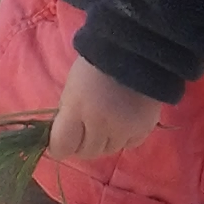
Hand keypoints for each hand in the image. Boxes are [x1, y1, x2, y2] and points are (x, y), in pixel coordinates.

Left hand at [47, 55, 162, 162]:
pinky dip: (124, 137)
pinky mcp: (144, 128)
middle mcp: (100, 124)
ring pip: (109, 150)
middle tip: (84, 130)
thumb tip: (65, 139)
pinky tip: (124, 121)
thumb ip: (68, 116)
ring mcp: (124, 128)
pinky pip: (129, 144)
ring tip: (106, 122)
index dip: (59, 147)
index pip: (62, 147)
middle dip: (82, 144)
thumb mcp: (71, 89)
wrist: (134, 51)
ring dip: (104, 141)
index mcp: (77, 110)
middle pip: (87, 152)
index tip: (61, 142)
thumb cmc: (95, 66)